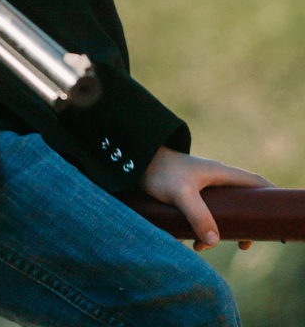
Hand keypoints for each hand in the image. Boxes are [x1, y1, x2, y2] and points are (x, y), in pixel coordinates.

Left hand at [140, 145, 274, 250]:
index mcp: (219, 173)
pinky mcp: (188, 193)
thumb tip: (215, 242)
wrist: (134, 160)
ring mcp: (201, 185)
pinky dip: (202, 228)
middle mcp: (214, 177)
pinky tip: (189, 241)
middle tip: (242, 244)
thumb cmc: (160, 171)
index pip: (254, 182)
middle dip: (243, 224)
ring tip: (202, 248)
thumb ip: (198, 215)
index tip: (275, 216)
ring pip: (221, 211)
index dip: (269, 195)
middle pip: (241, 201)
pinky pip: (204, 213)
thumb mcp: (181, 194)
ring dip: (217, 230)